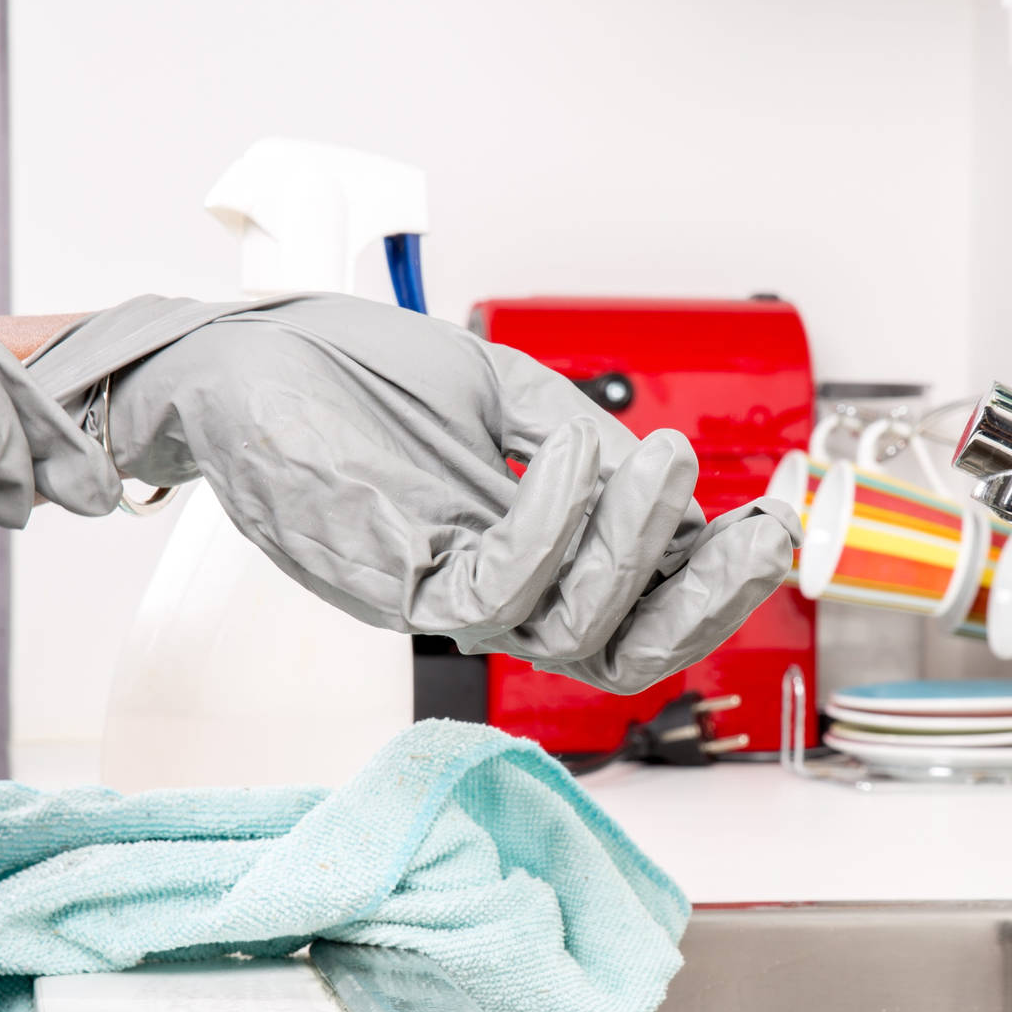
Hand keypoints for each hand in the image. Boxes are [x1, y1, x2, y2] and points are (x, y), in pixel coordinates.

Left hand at [100, 294, 799, 693]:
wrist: (237, 358)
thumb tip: (660, 474)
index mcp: (520, 556)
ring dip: (636, 544)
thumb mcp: (494, 396)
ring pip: (572, 629)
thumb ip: (577, 438)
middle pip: (623, 654)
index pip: (637, 608)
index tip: (773, 521)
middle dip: (708, 599)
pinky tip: (579, 455)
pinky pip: (495, 585)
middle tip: (765, 530)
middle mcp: (486, 595)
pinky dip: (553, 523)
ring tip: (666, 456)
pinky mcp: (392, 581)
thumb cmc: (348, 376)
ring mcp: (440, 597)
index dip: (715, 580)